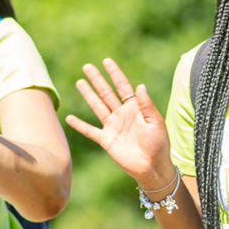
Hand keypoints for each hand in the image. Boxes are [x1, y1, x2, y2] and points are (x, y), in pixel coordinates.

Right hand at [65, 58, 173, 186]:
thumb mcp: (155, 122)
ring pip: (97, 106)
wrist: (152, 166)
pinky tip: (69, 118)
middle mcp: (122, 114)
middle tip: (87, 66)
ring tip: (79, 82)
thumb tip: (140, 85)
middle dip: (97, 79)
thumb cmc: (158, 144)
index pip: (122, 86)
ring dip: (88, 95)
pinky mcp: (106, 140)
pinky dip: (80, 125)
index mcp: (135, 107)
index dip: (115, 73)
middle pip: (106, 92)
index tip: (106, 61)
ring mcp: (113, 126)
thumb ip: (146, 104)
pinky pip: (90, 130)